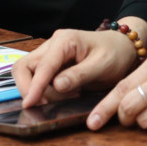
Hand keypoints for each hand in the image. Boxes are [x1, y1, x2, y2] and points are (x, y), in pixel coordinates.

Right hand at [13, 29, 140, 107]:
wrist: (122, 47)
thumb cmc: (115, 54)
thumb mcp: (102, 66)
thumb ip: (79, 75)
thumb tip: (56, 85)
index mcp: (64, 40)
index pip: (42, 65)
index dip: (34, 86)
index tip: (29, 104)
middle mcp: (53, 44)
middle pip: (25, 66)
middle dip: (29, 87)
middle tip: (45, 105)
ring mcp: (51, 52)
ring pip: (29, 72)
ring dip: (37, 89)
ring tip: (63, 98)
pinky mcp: (53, 62)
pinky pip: (39, 77)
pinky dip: (45, 89)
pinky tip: (65, 94)